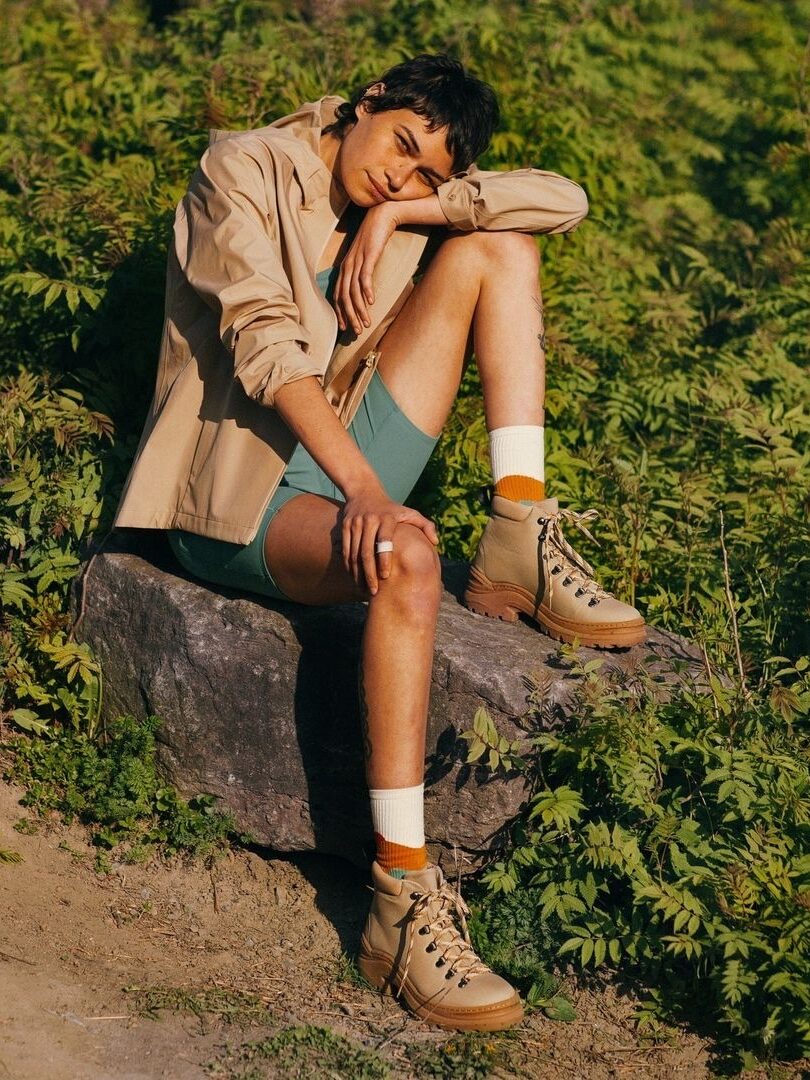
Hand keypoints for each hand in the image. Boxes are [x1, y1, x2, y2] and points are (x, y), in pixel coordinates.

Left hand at [335, 203, 397, 335]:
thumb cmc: (374, 239)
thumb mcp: (365, 258)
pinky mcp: (368, 256)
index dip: (340, 313)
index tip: (345, 328)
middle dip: (349, 316)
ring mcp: (357, 261)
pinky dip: (367, 290)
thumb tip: (364, 290)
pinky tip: (371, 301)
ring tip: (366, 323)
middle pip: (344, 297)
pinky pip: (365, 276)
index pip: (338, 295)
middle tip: (356, 332)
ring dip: (359, 309)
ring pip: (353, 291)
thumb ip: (362, 272)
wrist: (381, 217)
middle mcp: (347, 266)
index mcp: (345, 268)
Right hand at [340, 481, 438, 595]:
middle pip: (367, 551)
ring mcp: (355, 523)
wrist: (364, 491)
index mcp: (387, 517)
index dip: (385, 559)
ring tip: (365, 589)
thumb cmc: (392, 508)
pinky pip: (346, 550)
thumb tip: (436, 542)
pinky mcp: (345, 526)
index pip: (384, 540)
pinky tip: (355, 578)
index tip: (386, 576)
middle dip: (370, 573)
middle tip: (374, 591)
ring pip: (354, 553)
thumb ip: (426, 525)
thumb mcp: (410, 512)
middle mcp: (370, 520)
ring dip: (358, 574)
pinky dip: (349, 566)